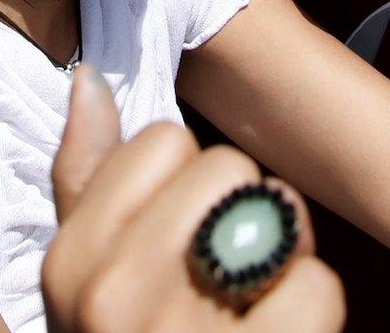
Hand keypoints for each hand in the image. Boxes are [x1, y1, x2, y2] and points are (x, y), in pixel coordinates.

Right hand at [42, 66, 343, 332]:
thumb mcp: (85, 282)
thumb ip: (85, 182)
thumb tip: (88, 81)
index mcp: (70, 264)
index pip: (164, 141)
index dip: (190, 185)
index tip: (179, 243)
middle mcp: (112, 297)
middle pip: (230, 169)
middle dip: (246, 214)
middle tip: (228, 279)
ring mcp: (179, 331)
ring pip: (280, 216)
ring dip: (285, 263)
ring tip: (253, 311)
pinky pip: (318, 286)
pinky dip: (315, 312)